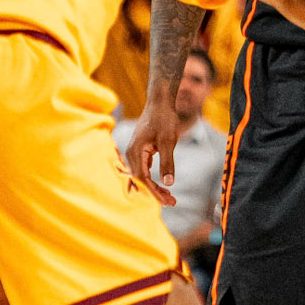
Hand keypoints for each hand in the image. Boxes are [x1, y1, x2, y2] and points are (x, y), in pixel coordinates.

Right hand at [124, 86, 181, 206]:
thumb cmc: (164, 118)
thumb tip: (168, 183)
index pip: (143, 178)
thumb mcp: (168, 141)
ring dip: (155, 187)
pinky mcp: (141, 150)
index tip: (166, 201)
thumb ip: (167, 162)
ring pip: (143, 176)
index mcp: (135, 151)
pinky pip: (145, 169)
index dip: (154, 192)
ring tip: (170, 198)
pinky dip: (153, 179)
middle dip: (155, 193)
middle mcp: (132, 153)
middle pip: (141, 180)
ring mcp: (135, 152)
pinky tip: (163, 186)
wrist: (160, 101)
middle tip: (172, 202)